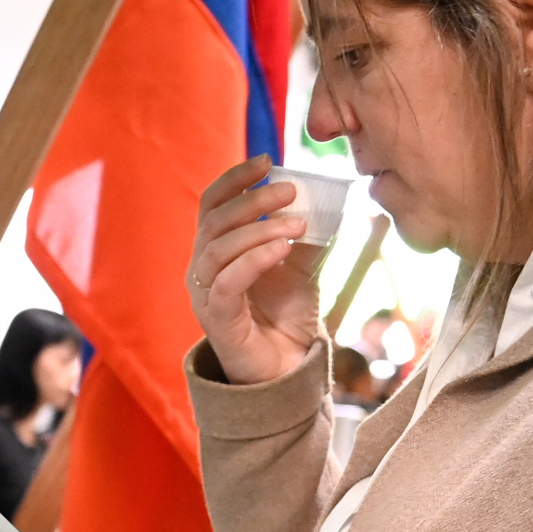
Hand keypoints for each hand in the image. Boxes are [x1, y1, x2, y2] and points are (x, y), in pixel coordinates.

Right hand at [189, 155, 328, 385]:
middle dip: (252, 200)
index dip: (234, 179)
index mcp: (216, 250)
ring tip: (297, 225)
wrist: (287, 371)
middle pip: (213, 222)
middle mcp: (201, 270)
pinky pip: (227, 282)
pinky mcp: (216, 320)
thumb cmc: (286, 317)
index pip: (212, 204)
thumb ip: (307, 236)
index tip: (267, 161)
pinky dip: (254, 259)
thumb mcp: (302, 267)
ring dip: (257, 230)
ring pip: (217, 249)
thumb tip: (331, 201)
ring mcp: (204, 295)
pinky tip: (283, 249)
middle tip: (290, 192)